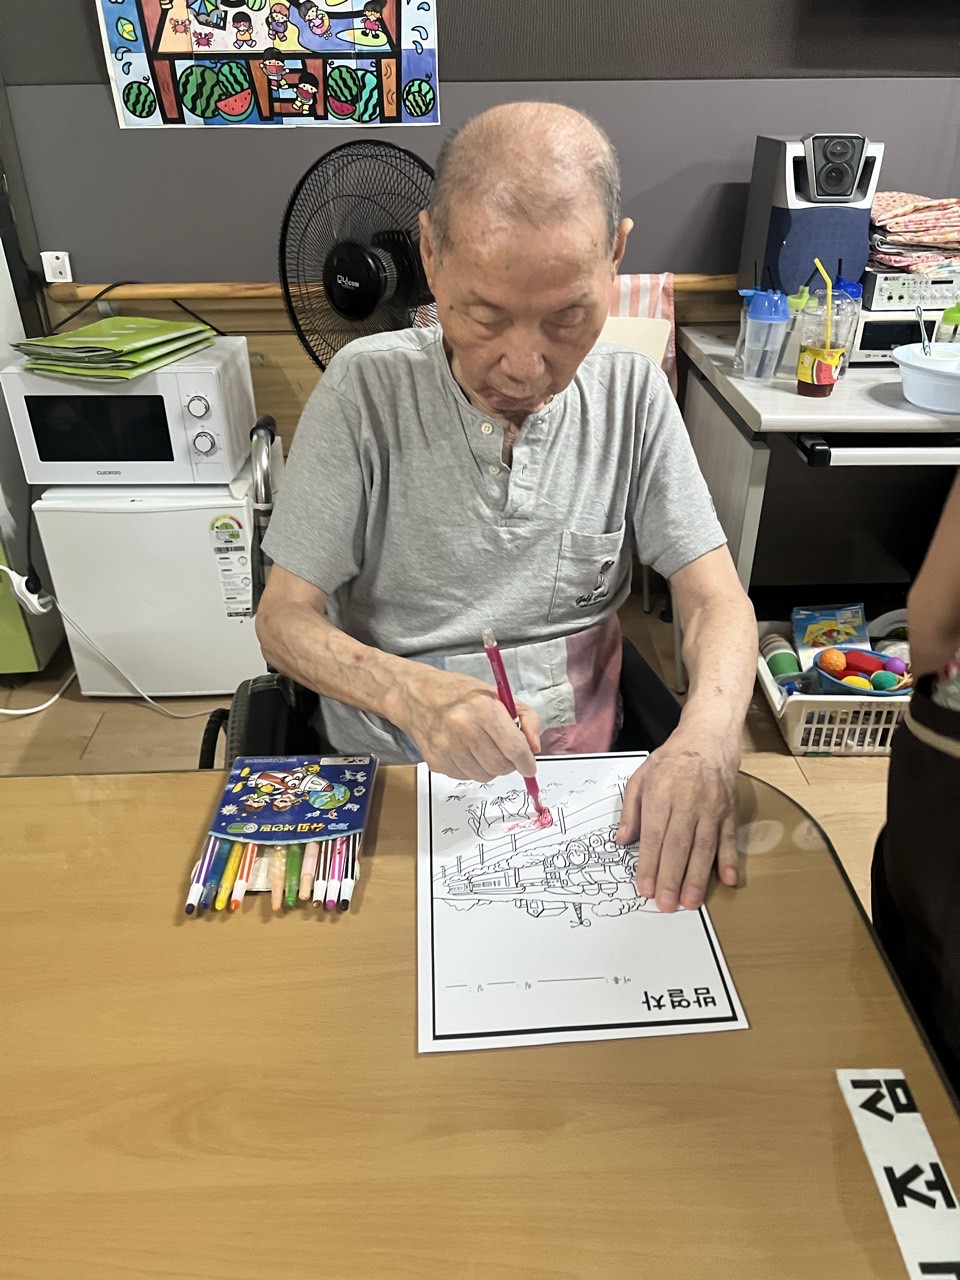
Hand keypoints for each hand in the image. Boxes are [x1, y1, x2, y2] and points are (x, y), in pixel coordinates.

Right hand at [393, 666, 540, 780]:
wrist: (416, 696)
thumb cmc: (459, 693)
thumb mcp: (498, 694)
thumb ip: (526, 718)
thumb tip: (534, 747)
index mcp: (483, 709)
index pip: (515, 748)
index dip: (527, 762)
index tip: (529, 766)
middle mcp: (464, 729)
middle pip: (501, 766)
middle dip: (510, 764)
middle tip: (506, 753)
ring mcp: (448, 748)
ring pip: (485, 776)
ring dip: (491, 767)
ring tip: (483, 748)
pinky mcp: (436, 761)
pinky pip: (466, 777)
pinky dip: (472, 769)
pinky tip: (466, 751)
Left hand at [615, 724, 738, 912]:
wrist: (708, 739)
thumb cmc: (671, 760)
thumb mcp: (640, 777)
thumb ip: (630, 811)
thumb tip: (622, 841)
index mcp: (661, 793)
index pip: (654, 835)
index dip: (650, 864)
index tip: (645, 888)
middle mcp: (688, 801)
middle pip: (679, 846)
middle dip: (672, 878)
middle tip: (666, 904)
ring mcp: (712, 807)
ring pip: (704, 847)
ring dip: (698, 877)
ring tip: (691, 902)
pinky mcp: (729, 811)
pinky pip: (729, 838)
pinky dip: (729, 860)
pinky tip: (727, 880)